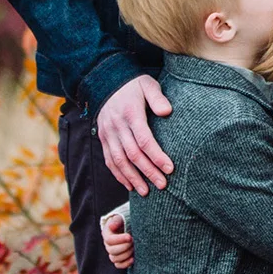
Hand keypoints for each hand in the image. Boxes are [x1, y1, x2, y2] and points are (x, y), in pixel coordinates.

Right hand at [98, 75, 173, 194]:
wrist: (106, 82)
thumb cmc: (133, 85)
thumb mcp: (147, 85)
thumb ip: (157, 97)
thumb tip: (167, 112)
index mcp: (131, 114)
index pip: (144, 140)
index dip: (156, 156)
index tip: (169, 168)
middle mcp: (117, 126)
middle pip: (133, 154)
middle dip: (148, 172)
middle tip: (162, 185)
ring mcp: (108, 134)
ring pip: (119, 161)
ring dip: (132, 178)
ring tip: (145, 191)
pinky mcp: (103, 139)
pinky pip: (109, 160)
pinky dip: (118, 175)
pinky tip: (129, 185)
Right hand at [101, 212, 134, 269]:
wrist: (130, 226)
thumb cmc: (125, 221)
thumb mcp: (121, 218)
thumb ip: (116, 221)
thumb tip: (111, 226)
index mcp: (107, 234)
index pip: (109, 240)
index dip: (119, 240)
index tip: (130, 237)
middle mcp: (108, 245)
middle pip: (112, 251)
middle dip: (124, 247)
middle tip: (133, 242)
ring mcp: (113, 253)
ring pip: (115, 259)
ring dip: (126, 255)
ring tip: (134, 248)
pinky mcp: (119, 259)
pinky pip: (119, 265)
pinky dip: (125, 263)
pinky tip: (133, 259)